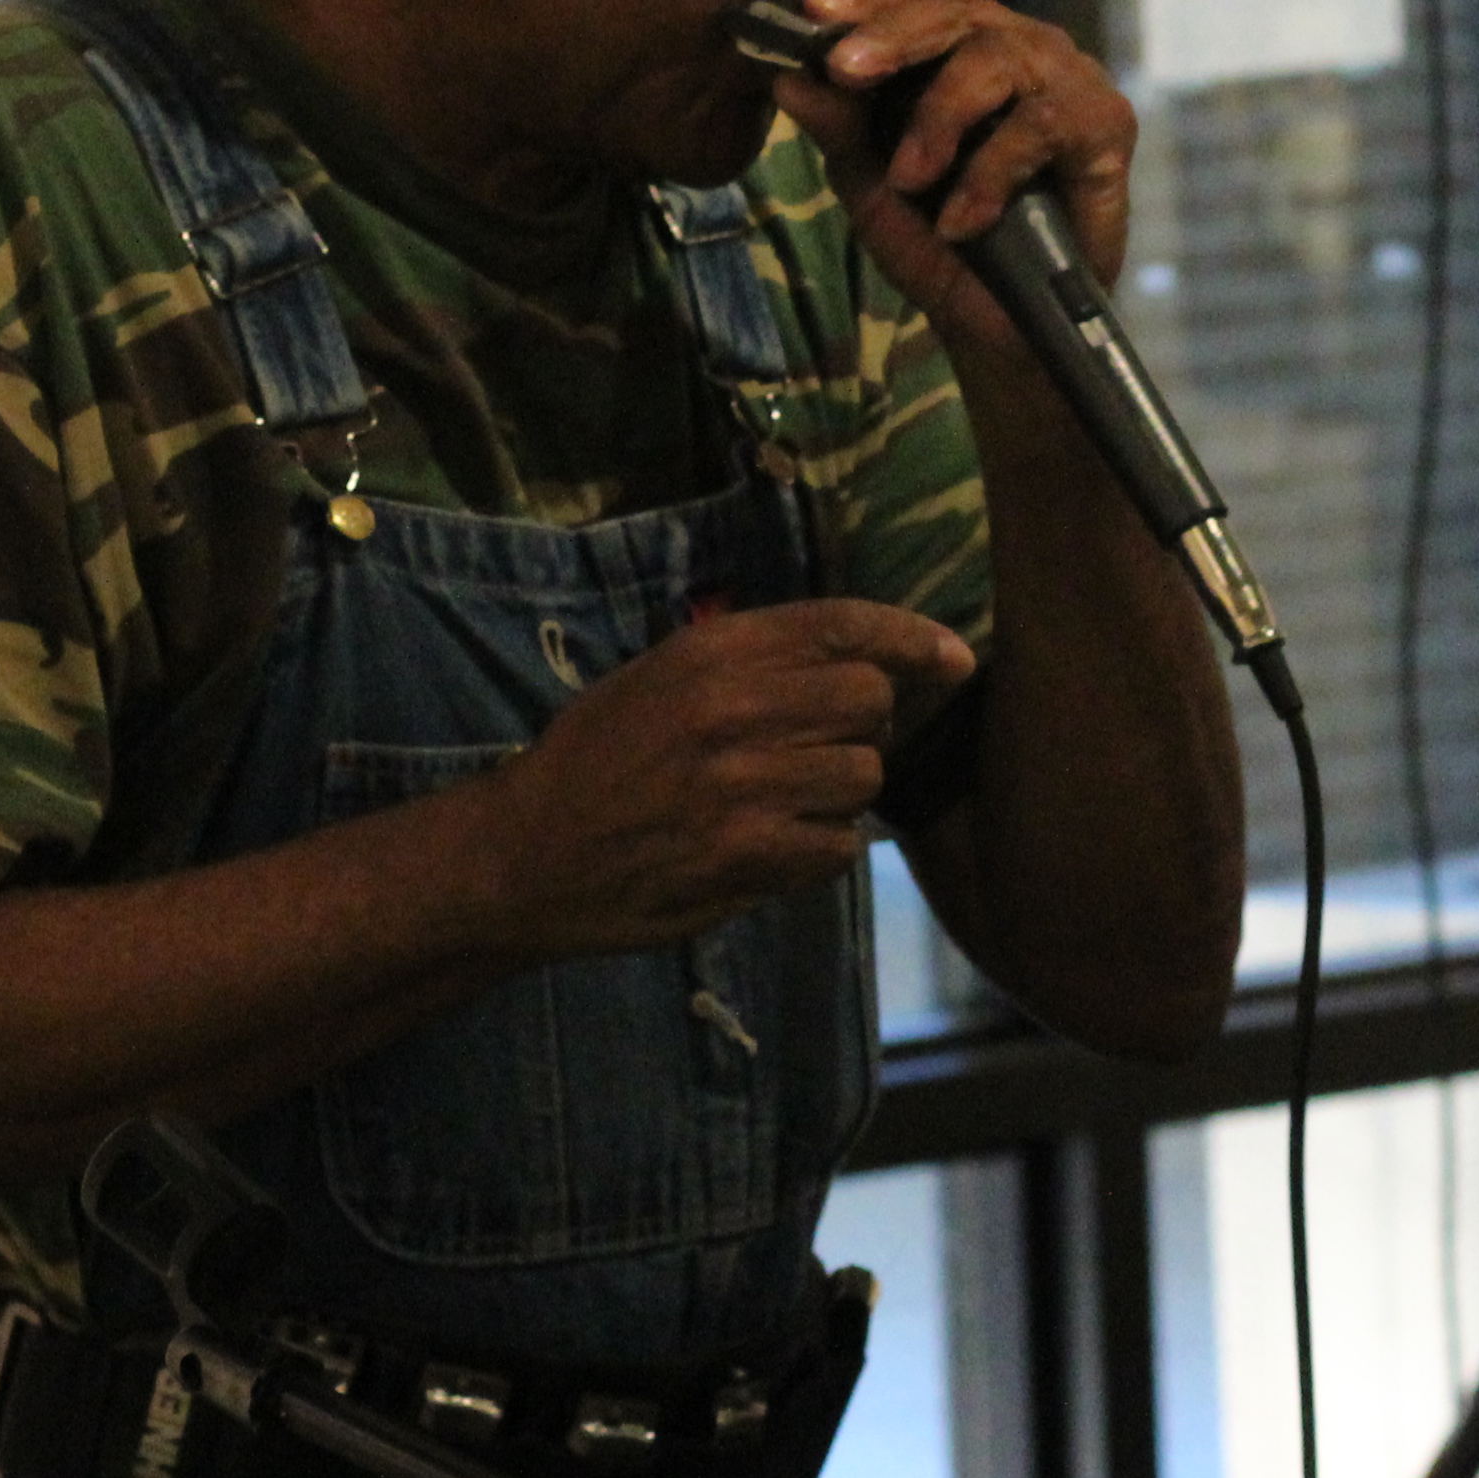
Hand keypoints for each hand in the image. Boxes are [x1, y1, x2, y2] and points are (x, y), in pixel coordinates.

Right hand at [460, 598, 974, 959]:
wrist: (524, 852)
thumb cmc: (594, 761)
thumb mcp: (658, 677)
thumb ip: (749, 662)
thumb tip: (861, 661)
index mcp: (710, 649)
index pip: (841, 624)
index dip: (912, 638)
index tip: (954, 658)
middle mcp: (732, 704)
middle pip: (869, 700)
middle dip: (863, 727)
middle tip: (820, 750)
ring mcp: (741, 779)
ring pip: (863, 776)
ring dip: (839, 795)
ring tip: (783, 804)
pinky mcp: (744, 851)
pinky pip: (838, 845)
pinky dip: (820, 850)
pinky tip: (774, 848)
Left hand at [765, 0, 1144, 336]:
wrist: (1003, 326)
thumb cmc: (938, 242)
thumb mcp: (873, 187)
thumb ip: (839, 130)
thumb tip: (786, 78)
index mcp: (958, 46)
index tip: (811, 10)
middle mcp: (1015, 45)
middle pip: (956, 8)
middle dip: (894, 35)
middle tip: (844, 67)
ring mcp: (1065, 77)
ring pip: (998, 58)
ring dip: (940, 117)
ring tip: (908, 180)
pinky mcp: (1106, 122)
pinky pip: (1042, 123)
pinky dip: (990, 175)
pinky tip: (960, 223)